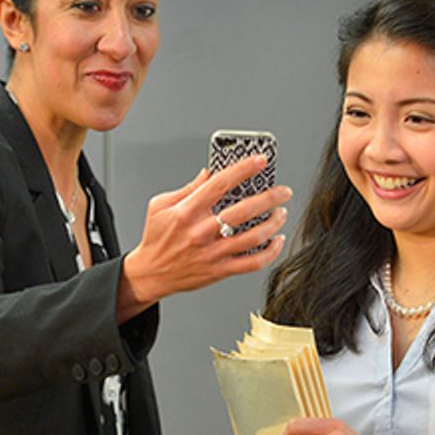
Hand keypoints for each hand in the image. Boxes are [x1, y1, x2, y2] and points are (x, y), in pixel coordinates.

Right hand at [117, 155, 290, 320]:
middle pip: (244, 210)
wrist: (151, 274)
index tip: (260, 161)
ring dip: (273, 223)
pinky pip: (252, 263)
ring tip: (281, 213)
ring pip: (253, 237)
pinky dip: (270, 252)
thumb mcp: (161, 205)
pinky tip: (276, 241)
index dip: (244, 169)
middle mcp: (202, 232)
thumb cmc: (156, 238)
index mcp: (187, 211)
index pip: (220, 184)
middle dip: (270, 197)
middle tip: (282, 191)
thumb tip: (209, 172)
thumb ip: (188, 188)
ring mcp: (213, 253)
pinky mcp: (220, 270)